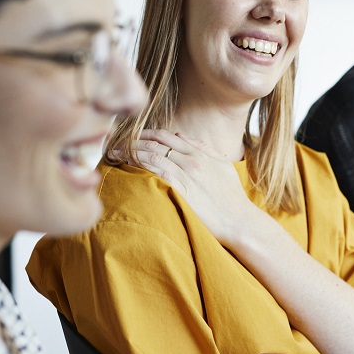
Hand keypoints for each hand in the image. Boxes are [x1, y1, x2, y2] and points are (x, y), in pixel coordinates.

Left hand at [125, 129, 252, 242]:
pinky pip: (156, 170)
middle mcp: (192, 159)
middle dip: (132, 139)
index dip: (145, 133)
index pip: (167, 136)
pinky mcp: (182, 189)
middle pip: (155, 142)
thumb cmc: (232, 198)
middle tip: (115, 143)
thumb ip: (204, 149)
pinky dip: (139, 163)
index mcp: (201, 153)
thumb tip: (183, 138)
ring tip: (114, 152)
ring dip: (130, 150)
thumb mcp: (223, 166)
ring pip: (152, 153)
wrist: (239, 220)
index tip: (131, 136)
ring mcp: (187, 173)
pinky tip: (127, 164)